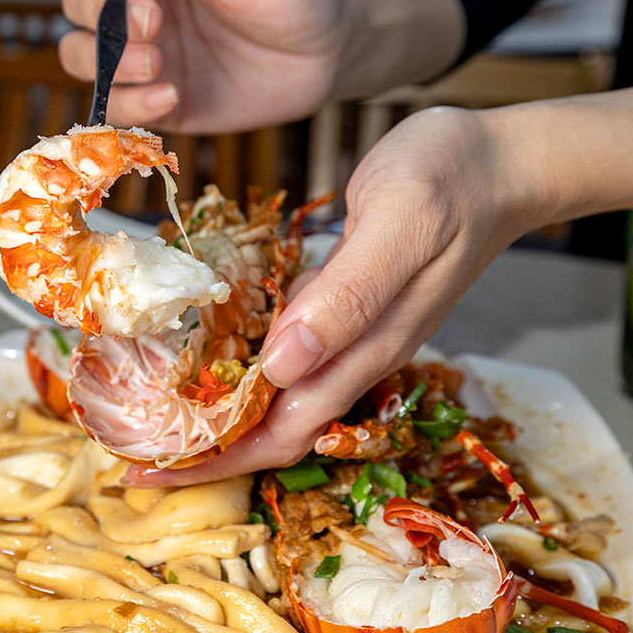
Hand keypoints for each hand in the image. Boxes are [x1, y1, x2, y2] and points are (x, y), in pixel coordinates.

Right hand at [60, 0, 348, 131]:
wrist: (332, 54)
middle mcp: (139, 7)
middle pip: (77, 5)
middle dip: (102, 14)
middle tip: (154, 21)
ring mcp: (146, 57)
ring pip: (83, 58)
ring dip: (107, 62)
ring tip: (157, 63)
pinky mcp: (161, 103)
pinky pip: (118, 108)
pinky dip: (132, 104)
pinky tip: (172, 94)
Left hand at [125, 106, 544, 484]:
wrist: (502, 160)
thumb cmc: (452, 181)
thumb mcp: (400, 223)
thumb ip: (349, 295)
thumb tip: (284, 366)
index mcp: (367, 347)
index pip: (283, 433)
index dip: (215, 461)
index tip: (147, 472)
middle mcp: (357, 353)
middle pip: (274, 428)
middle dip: (202, 451)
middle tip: (130, 454)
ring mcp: (354, 332)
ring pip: (278, 397)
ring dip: (217, 414)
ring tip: (152, 415)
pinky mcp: (346, 305)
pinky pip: (287, 353)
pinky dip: (240, 365)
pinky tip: (203, 353)